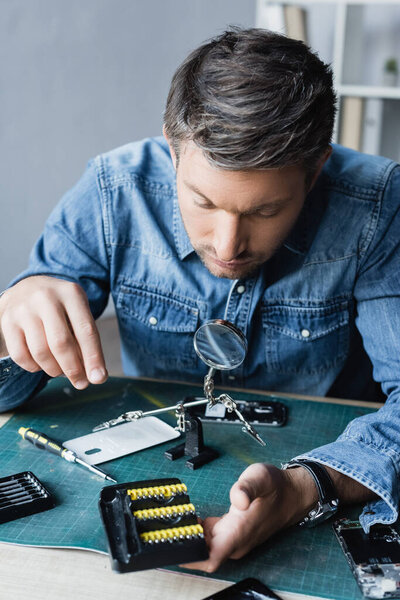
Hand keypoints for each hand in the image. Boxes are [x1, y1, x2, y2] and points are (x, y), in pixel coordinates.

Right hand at [0, 276, 106, 388]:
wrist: (26, 288)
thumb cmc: (59, 307)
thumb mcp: (77, 312)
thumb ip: (86, 339)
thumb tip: (95, 374)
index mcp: (71, 293)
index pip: (86, 330)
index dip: (93, 357)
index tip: (98, 378)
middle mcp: (46, 297)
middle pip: (61, 343)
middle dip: (73, 369)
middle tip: (81, 383)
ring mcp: (24, 309)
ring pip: (40, 352)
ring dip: (53, 369)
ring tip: (60, 371)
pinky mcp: (7, 321)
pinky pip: (21, 355)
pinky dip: (33, 367)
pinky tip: (41, 364)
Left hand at [184, 462, 317, 572]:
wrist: (292, 493)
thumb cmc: (276, 487)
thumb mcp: (260, 477)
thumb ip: (246, 487)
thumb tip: (237, 498)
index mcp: (238, 532)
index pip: (211, 558)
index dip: (190, 557)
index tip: (174, 546)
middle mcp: (236, 541)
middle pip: (204, 554)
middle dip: (185, 543)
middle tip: (169, 525)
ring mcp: (235, 539)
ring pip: (207, 547)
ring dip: (192, 537)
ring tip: (179, 519)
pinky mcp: (234, 533)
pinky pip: (212, 539)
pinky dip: (200, 532)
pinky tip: (194, 518)